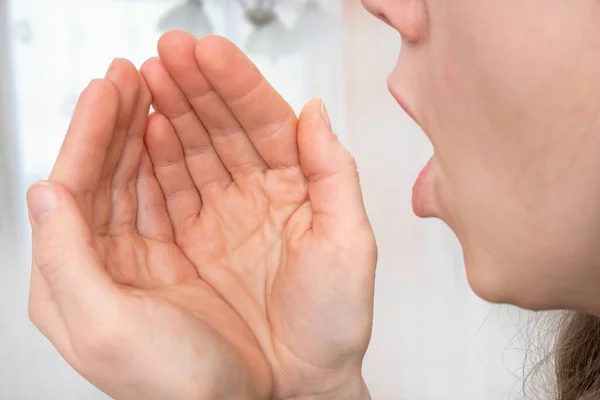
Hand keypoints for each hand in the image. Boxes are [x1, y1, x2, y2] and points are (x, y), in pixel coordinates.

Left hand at [27, 59, 271, 399]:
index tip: (107, 88)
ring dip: (142, 131)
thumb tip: (43, 192)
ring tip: (152, 91)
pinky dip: (171, 159)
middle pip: (105, 172)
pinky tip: (173, 134)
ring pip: (137, 177)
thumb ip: (63, 261)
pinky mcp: (181, 254)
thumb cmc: (177, 384)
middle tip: (131, 74)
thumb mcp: (106, 330)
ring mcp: (146, 255)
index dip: (89, 133)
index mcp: (78, 278)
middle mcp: (106, 262)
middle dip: (115, 120)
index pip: (74, 187)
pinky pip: (169, 194)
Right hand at [140, 31, 376, 398]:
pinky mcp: (194, 242)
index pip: (265, 121)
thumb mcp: (350, 245)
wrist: (303, 381)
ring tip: (146, 81)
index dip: (237, 83)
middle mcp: (259, 194)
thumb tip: (315, 111)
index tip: (209, 51)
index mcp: (298, 187)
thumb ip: (335, 173)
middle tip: (167, 52)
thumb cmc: (335, 322)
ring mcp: (223, 215)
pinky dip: (155, 160)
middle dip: (195, 86)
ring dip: (170, 113)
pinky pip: (171, 191)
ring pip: (193, 151)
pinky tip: (144, 132)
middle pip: (223, 126)